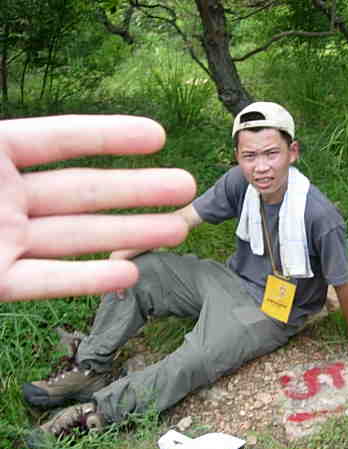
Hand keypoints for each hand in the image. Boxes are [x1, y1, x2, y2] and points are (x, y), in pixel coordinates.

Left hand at [0, 115, 195, 301]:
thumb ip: (0, 136)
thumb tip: (12, 125)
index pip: (59, 140)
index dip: (108, 136)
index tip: (157, 136)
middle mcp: (4, 198)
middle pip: (82, 191)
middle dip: (138, 188)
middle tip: (186, 185)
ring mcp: (3, 240)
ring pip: (76, 236)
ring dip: (129, 233)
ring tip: (177, 231)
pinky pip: (46, 280)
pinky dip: (87, 279)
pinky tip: (128, 275)